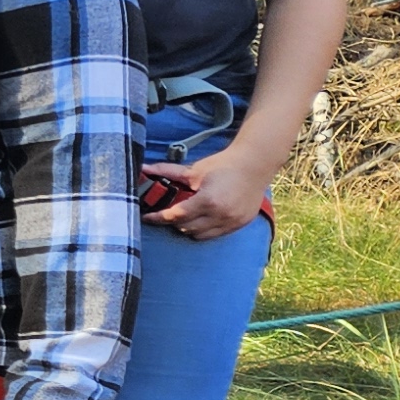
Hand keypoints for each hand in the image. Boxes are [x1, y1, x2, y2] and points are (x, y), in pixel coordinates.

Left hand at [142, 146, 274, 240]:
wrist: (255, 165)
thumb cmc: (223, 165)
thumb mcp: (194, 170)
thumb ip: (167, 172)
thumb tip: (144, 168)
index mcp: (207, 201)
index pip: (175, 216)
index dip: (158, 218)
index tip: (146, 217)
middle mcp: (220, 215)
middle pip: (185, 228)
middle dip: (172, 221)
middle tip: (165, 213)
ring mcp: (231, 222)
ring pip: (199, 235)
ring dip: (188, 227)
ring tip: (184, 215)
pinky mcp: (239, 225)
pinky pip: (215, 235)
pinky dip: (204, 230)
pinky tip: (201, 219)